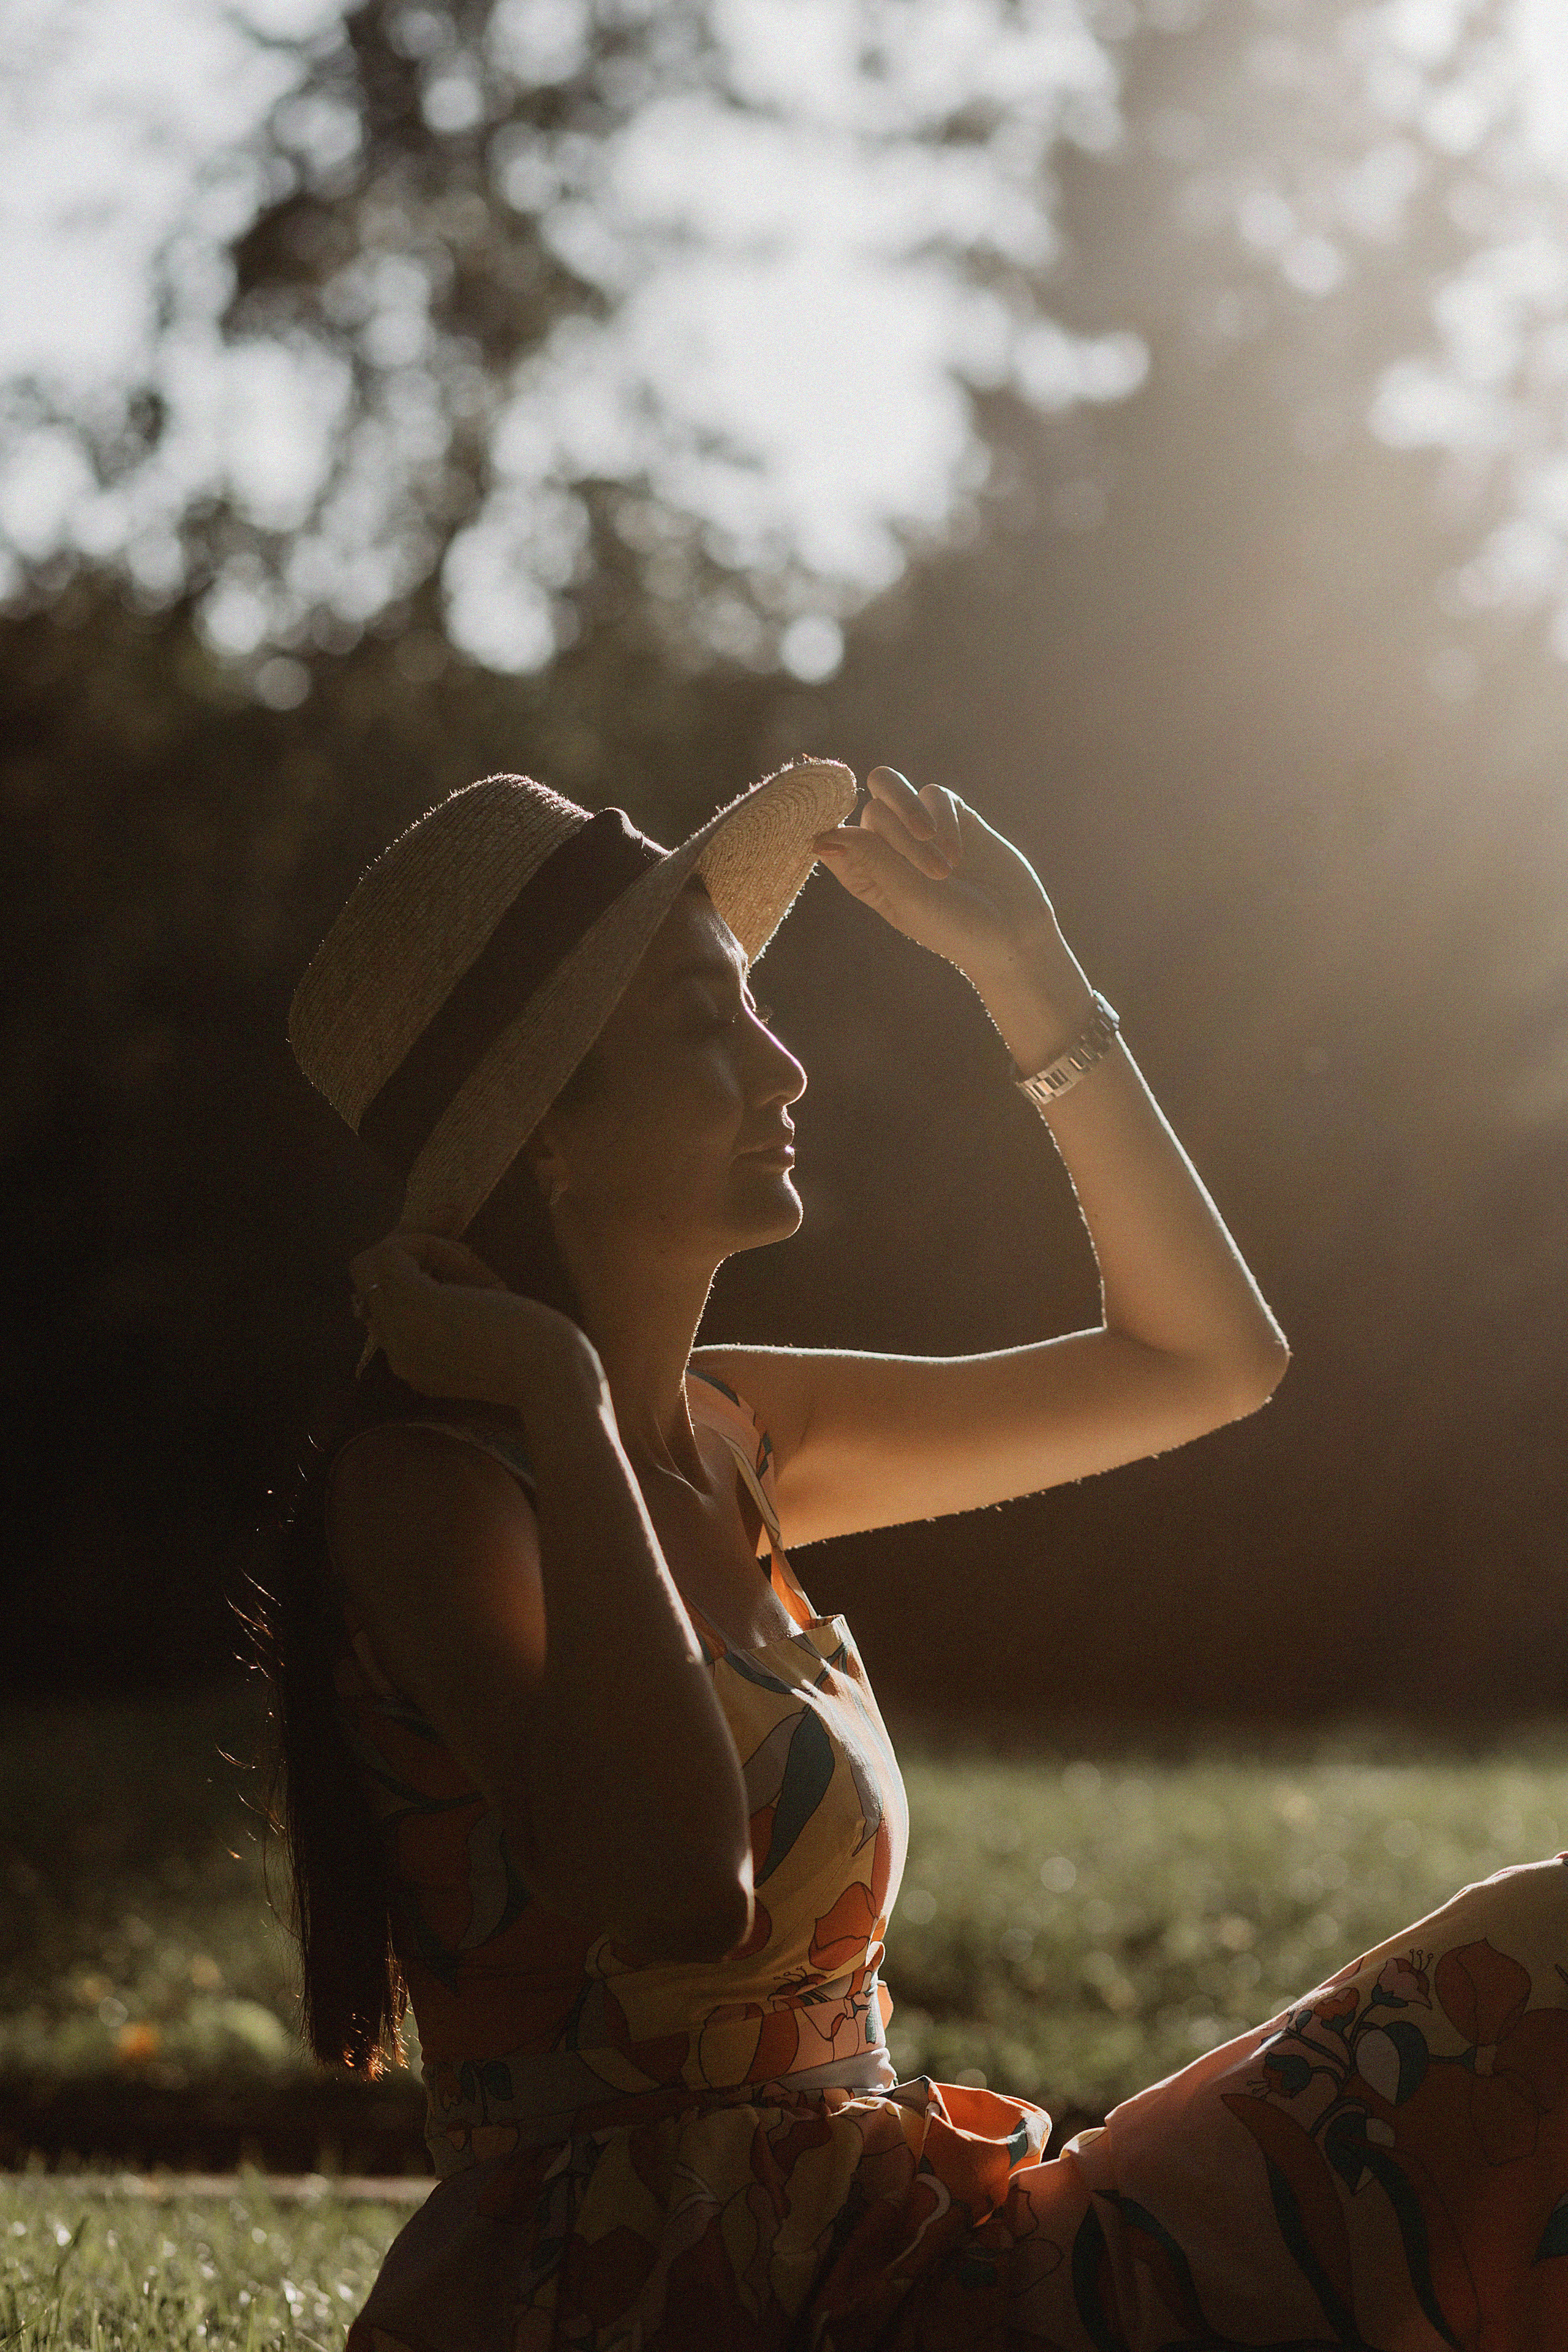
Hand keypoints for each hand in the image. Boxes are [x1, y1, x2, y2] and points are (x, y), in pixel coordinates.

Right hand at [349, 1231, 600, 1406]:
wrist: (555, 1378)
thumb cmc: (542, 1357)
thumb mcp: (491, 1333)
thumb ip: (462, 1308)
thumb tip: (449, 1256)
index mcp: (414, 1367)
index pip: (385, 1308)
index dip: (419, 1275)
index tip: (466, 1266)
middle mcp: (395, 1354)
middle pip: (372, 1283)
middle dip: (417, 1254)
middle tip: (462, 1245)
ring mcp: (397, 1330)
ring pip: (375, 1264)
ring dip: (427, 1250)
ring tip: (478, 1271)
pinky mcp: (410, 1301)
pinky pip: (395, 1252)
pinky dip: (434, 1245)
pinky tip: (474, 1269)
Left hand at [812, 768, 1079, 998]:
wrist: (1013, 932)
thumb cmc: (953, 927)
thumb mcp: (906, 897)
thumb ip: (868, 859)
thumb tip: (821, 835)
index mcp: (865, 873)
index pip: (836, 836)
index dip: (840, 829)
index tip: (866, 850)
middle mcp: (888, 848)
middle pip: (870, 808)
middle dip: (898, 836)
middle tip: (934, 874)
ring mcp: (921, 829)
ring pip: (893, 789)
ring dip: (912, 815)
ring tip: (941, 855)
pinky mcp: (954, 816)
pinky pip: (935, 794)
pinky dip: (945, 820)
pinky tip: (960, 854)